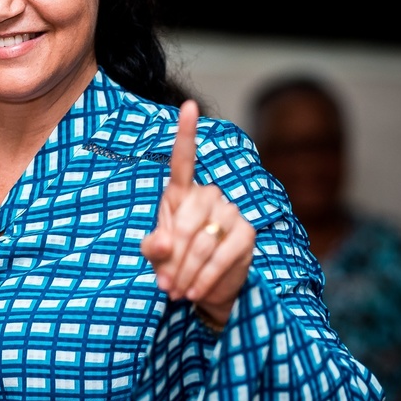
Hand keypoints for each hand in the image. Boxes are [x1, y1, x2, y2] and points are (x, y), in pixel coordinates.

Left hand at [139, 100, 254, 328]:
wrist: (201, 288)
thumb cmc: (173, 263)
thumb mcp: (155, 255)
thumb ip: (154, 247)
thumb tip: (164, 244)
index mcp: (181, 192)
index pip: (183, 159)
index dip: (186, 133)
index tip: (189, 105)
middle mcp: (208, 195)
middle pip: (186, 223)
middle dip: (172, 259)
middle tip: (162, 286)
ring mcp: (230, 212)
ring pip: (203, 243)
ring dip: (185, 273)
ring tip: (174, 293)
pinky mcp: (246, 234)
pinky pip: (222, 256)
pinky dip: (204, 278)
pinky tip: (194, 294)